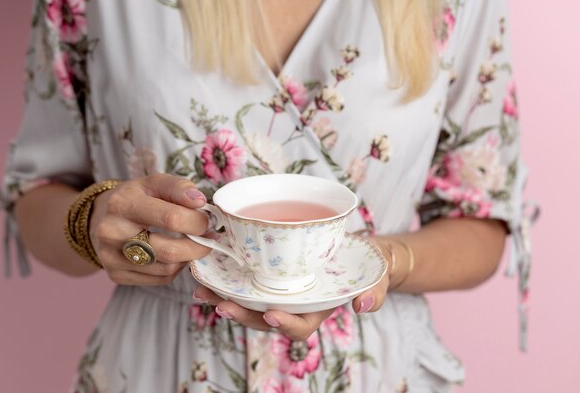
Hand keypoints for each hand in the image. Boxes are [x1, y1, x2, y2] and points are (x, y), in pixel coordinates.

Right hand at [89, 173, 215, 285]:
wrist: (101, 218)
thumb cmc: (136, 198)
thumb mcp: (154, 183)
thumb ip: (179, 187)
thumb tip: (200, 202)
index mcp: (123, 204)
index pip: (171, 218)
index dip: (197, 222)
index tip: (207, 221)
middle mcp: (112, 233)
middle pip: (169, 251)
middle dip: (198, 246)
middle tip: (209, 238)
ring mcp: (111, 258)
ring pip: (167, 269)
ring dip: (188, 257)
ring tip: (194, 244)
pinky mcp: (117, 275)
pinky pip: (160, 279)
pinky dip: (175, 268)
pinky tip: (176, 254)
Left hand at [193, 262, 389, 341]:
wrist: (356, 253)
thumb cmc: (365, 268)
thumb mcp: (375, 278)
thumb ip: (374, 292)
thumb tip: (364, 305)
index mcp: (316, 312)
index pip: (299, 327)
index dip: (284, 324)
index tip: (270, 313)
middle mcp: (294, 306)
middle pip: (264, 319)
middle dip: (243, 315)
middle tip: (223, 306)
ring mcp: (279, 293)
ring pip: (249, 304)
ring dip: (226, 301)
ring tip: (204, 293)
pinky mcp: (269, 277)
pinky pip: (245, 285)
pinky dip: (226, 283)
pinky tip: (208, 276)